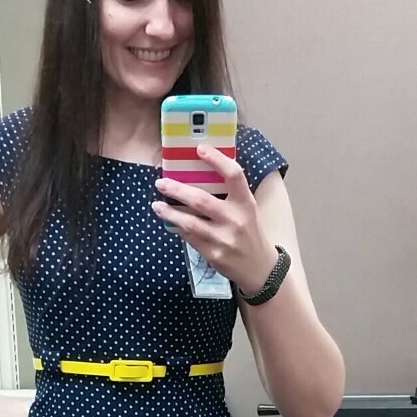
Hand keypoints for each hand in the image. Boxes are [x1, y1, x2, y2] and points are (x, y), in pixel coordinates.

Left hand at [152, 144, 277, 294]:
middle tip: (161, 183)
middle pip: (202, 200)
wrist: (260, 267)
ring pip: (190, 223)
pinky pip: (190, 238)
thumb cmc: (250, 232)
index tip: (199, 149)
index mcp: (246, 202)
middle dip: (178, 190)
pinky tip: (169, 222)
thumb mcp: (248, 209)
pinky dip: (178, 228)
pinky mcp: (214, 254)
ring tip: (156, 205)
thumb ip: (231, 194)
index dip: (217, 159)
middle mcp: (236, 219)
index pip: (233, 175)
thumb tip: (200, 173)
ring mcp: (224, 239)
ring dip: (170, 213)